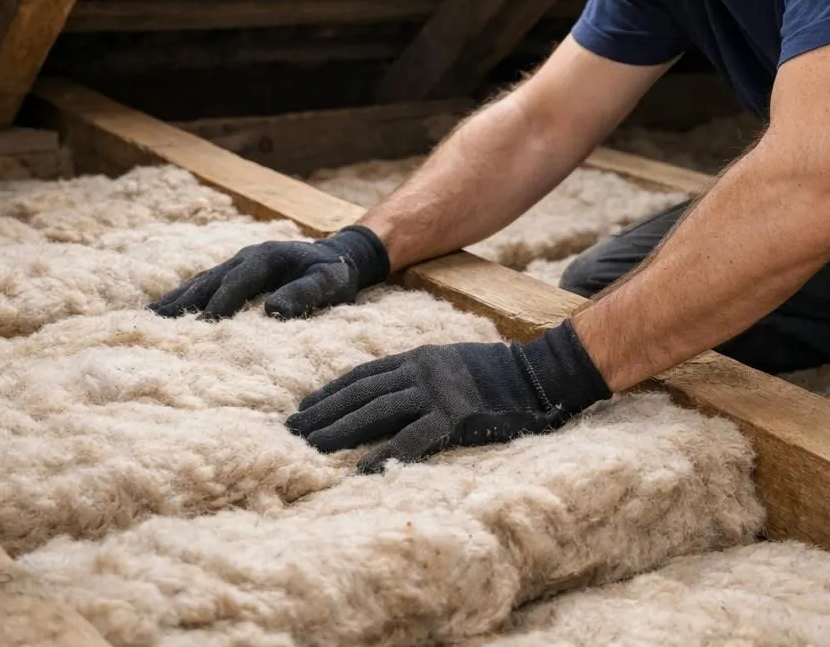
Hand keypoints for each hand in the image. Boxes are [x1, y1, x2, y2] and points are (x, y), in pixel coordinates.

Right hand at [148, 226, 389, 320]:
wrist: (336, 257)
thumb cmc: (333, 274)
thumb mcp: (328, 282)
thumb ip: (304, 294)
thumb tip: (273, 312)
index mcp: (267, 257)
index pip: (239, 280)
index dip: (221, 301)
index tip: (204, 324)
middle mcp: (245, 257)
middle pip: (210, 280)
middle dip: (185, 302)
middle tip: (158, 324)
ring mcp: (236, 264)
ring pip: (200, 282)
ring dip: (176, 300)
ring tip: (149, 318)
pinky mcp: (232, 275)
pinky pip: (203, 286)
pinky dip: (183, 298)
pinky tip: (163, 312)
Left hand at [286, 320, 611, 471]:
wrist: (540, 374)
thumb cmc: (499, 373)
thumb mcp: (451, 363)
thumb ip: (421, 375)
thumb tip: (392, 393)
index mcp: (417, 358)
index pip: (362, 376)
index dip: (329, 393)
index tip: (302, 409)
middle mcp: (420, 372)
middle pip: (359, 394)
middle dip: (322, 413)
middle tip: (290, 432)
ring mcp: (436, 395)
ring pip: (375, 413)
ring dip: (338, 431)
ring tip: (309, 449)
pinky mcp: (454, 419)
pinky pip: (411, 440)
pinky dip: (383, 456)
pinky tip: (360, 470)